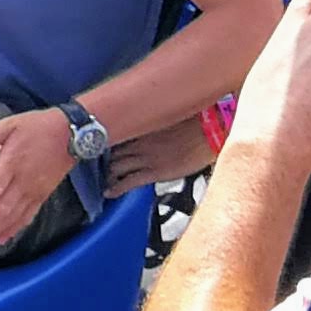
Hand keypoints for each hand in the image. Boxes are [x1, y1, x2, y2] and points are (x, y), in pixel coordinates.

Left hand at [0, 108, 77, 252]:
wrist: (72, 133)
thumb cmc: (40, 126)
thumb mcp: (11, 124)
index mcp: (12, 163)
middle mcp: (23, 181)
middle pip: (2, 210)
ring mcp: (34, 190)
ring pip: (14, 217)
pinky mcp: (43, 195)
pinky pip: (28, 216)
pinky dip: (15, 229)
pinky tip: (3, 238)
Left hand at [104, 113, 218, 194]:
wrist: (212, 132)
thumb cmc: (200, 123)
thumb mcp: (172, 118)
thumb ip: (157, 124)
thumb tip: (152, 126)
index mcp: (145, 126)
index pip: (117, 133)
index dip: (107, 142)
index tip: (102, 146)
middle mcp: (142, 141)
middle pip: (112, 151)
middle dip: (104, 160)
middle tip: (98, 167)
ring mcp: (147, 157)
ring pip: (116, 167)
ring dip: (107, 175)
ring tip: (103, 181)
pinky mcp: (155, 172)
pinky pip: (129, 181)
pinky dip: (116, 188)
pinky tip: (109, 193)